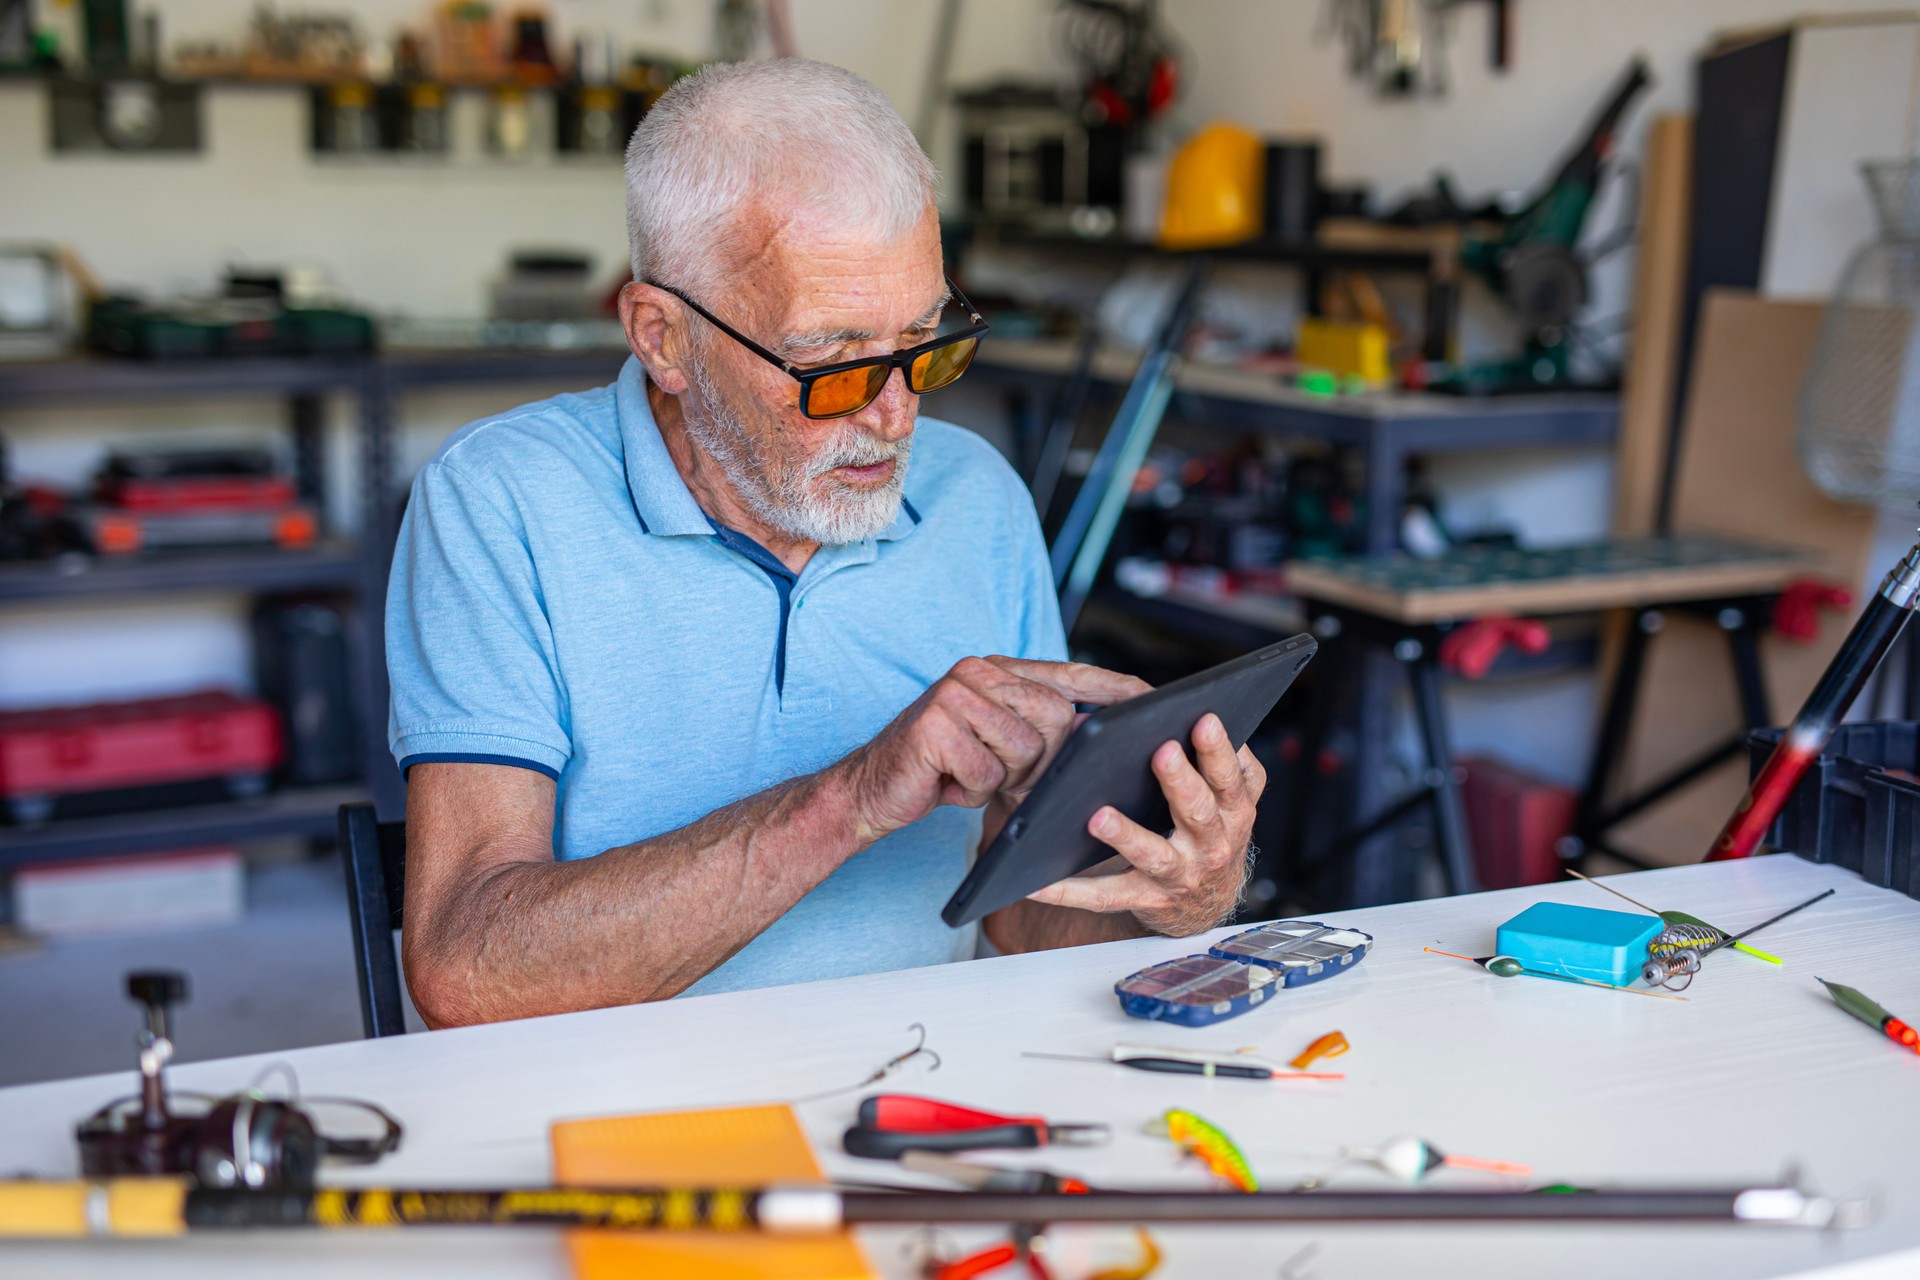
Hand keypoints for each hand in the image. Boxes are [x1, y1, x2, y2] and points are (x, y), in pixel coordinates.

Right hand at [838, 656, 1150, 841]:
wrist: (869, 790)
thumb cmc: (942, 770)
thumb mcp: (1000, 745)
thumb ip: (1044, 732)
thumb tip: (1101, 737)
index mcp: (998, 670)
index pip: (1071, 673)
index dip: (1114, 689)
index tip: (1154, 700)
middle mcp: (978, 671)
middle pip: (1056, 719)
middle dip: (1042, 764)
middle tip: (1005, 779)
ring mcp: (954, 693)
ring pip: (1025, 748)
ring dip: (1003, 779)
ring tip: (971, 777)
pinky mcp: (934, 725)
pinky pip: (987, 770)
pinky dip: (971, 790)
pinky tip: (948, 784)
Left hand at [1024, 712, 1265, 935]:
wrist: (1205, 901)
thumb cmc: (1209, 829)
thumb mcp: (1227, 796)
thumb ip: (1217, 761)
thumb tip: (1189, 712)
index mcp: (1232, 809)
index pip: (1230, 777)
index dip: (1219, 750)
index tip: (1203, 718)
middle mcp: (1212, 844)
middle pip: (1198, 811)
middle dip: (1181, 781)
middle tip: (1161, 751)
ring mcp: (1179, 875)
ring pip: (1153, 855)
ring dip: (1126, 836)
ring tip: (1098, 817)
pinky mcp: (1144, 899)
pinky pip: (1103, 895)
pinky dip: (1068, 891)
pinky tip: (1035, 882)